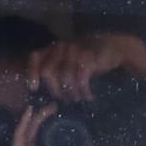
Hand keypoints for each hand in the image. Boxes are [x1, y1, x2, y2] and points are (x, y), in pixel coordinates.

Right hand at [0, 96, 83, 145]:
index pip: (39, 136)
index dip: (47, 125)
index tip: (59, 116)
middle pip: (34, 129)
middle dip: (44, 117)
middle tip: (57, 106)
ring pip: (28, 127)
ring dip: (38, 115)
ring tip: (49, 105)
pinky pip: (20, 133)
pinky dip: (25, 121)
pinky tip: (31, 110)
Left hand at [27, 27, 145, 101]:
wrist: (113, 46)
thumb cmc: (87, 57)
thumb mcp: (68, 61)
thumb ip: (55, 69)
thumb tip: (42, 91)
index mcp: (53, 48)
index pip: (35, 57)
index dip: (32, 73)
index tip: (34, 89)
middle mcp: (61, 47)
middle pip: (48, 72)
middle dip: (54, 90)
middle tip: (64, 99)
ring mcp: (74, 51)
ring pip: (64, 78)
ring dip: (71, 93)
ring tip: (77, 99)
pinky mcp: (88, 58)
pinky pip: (80, 79)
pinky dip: (83, 91)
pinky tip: (88, 96)